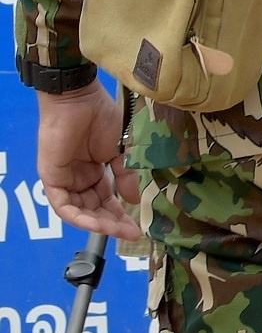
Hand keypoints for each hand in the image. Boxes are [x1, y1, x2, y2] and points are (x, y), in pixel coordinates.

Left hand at [37, 85, 138, 240]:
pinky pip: (62, 205)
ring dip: (97, 223)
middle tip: (131, 233)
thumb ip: (125, 175)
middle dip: (111, 223)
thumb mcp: (120, 150)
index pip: (106, 200)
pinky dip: (78, 217)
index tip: (138, 228)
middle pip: (92, 209)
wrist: (79, 99)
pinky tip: (95, 223)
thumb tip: (133, 200)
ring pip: (78, 211)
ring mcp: (63, 180)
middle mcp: (77, 179)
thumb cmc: (100, 116)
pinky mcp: (51, 178)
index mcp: (93, 171)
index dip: (120, 215)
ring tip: (117, 230)